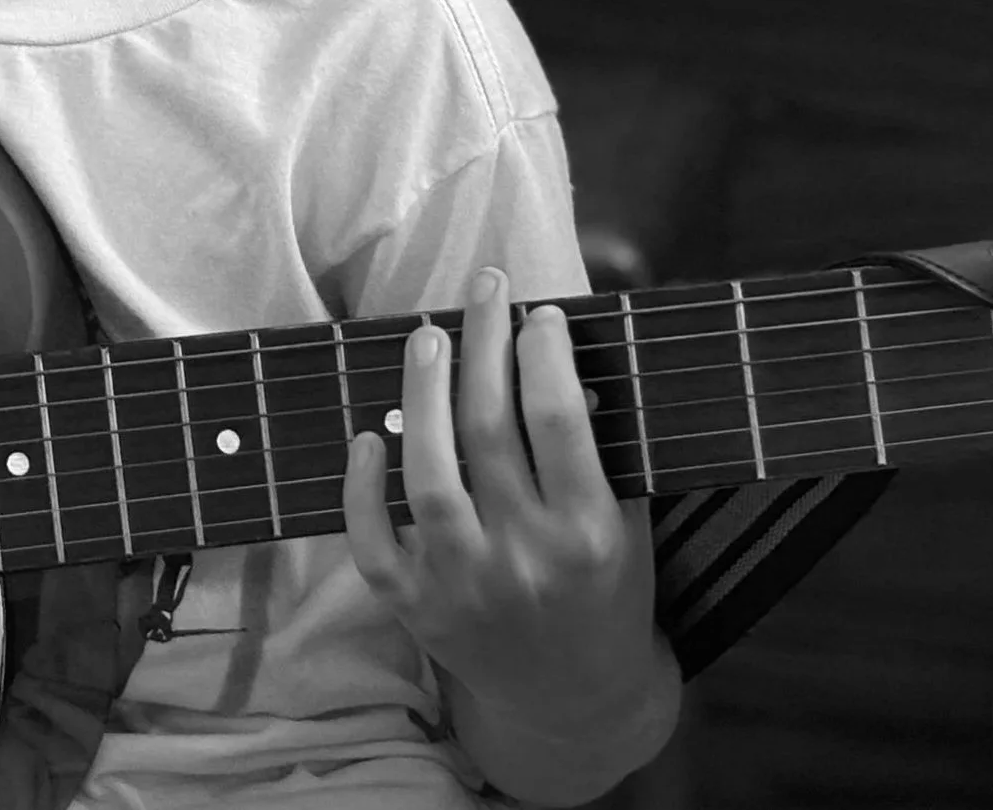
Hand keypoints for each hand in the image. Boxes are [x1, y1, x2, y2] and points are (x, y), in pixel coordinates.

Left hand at [342, 266, 663, 731]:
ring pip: (428, 476)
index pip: (560, 421)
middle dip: (484, 345)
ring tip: (426, 336)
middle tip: (483, 290)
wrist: (575, 702)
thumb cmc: (607, 592)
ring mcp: (463, 584)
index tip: (539, 312)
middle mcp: (525, 558)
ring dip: (422, 396)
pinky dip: (362, 489)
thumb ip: (603, 450)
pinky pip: (372, 541)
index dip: (544, 355)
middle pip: (489, 431)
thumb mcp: (630, 525)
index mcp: (589, 533)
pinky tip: (367, 436)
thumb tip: (562, 351)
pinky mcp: (414, 606)